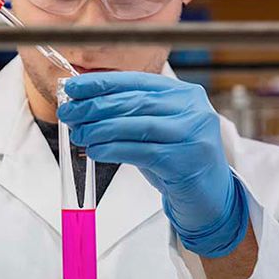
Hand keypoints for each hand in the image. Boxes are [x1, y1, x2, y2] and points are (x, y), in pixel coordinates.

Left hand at [57, 72, 248, 256]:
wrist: (209, 197)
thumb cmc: (177, 159)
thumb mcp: (157, 129)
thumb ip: (130, 114)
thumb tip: (84, 105)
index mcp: (185, 94)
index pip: (137, 81)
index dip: (102, 82)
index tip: (74, 87)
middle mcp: (192, 110)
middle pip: (134, 102)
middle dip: (95, 106)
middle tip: (69, 112)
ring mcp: (191, 136)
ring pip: (136, 125)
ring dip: (100, 129)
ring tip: (79, 133)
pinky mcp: (184, 161)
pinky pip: (139, 151)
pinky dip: (112, 149)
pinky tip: (95, 150)